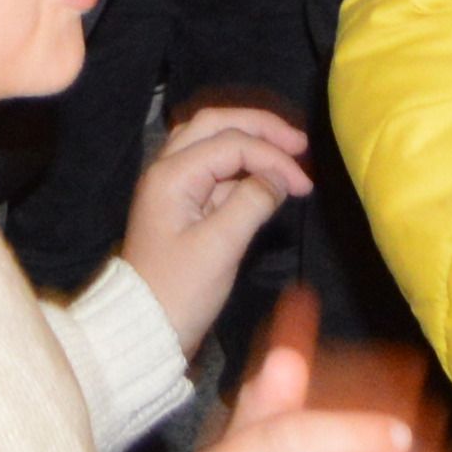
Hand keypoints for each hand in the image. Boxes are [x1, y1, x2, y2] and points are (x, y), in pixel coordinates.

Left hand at [116, 102, 316, 353]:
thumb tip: (280, 177)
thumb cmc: (180, 290)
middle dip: (259, 128)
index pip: (230, 144)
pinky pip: (214, 172)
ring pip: (212, 144)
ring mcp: (174, 186)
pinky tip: (267, 183)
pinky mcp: (183, 205)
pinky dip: (242, 170)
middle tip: (300, 143)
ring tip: (289, 154)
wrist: (145, 326)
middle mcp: (168, 169)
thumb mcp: (220, 247)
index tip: (306, 184)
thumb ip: (251, 203)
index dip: (272, 156)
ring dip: (250, 143)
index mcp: (172, 174)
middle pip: (215, 126)